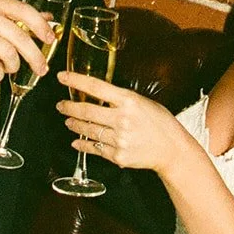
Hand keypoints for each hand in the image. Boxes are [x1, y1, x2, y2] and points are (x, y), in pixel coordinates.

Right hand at [0, 0, 54, 85]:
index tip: (51, 39)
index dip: (41, 26)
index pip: (24, 10)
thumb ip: (16, 18)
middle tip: (41, 68)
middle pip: (20, 35)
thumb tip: (47, 17)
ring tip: (8, 70)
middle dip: (35, 55)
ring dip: (13, 66)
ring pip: (8, 52)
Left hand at [56, 72, 186, 173]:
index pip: (96, 87)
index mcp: (129, 101)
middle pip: (86, 110)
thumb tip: (99, 95)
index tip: (62, 77)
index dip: (76, 81)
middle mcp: (122, 119)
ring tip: (69, 121)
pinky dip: (83, 144)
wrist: (171, 149)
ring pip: (88, 130)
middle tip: (61, 105)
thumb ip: (121, 99)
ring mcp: (119, 139)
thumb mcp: (143, 102)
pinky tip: (76, 141)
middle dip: (69, 107)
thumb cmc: (160, 123)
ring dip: (75, 124)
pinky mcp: (117, 155)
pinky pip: (95, 148)